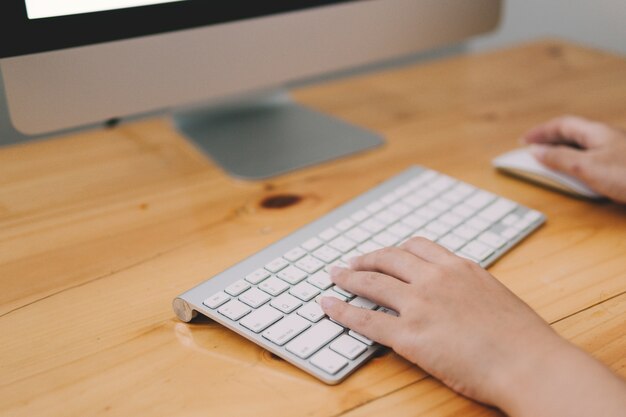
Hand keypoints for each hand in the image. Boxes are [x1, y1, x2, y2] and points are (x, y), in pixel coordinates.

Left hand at [320, 238, 625, 416]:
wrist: (530, 363)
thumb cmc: (523, 338)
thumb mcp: (496, 296)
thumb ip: (470, 287)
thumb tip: (459, 291)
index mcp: (459, 267)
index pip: (417, 247)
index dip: (395, 250)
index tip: (385, 254)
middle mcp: (435, 278)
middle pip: (389, 258)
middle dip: (366, 259)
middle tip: (352, 263)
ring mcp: (420, 304)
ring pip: (372, 282)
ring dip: (348, 278)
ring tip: (334, 277)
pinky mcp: (409, 335)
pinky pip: (365, 319)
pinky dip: (341, 310)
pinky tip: (328, 306)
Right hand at [520, 115, 625, 202]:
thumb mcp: (586, 167)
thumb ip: (560, 157)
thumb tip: (537, 150)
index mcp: (596, 132)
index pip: (562, 125)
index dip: (540, 131)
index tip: (523, 140)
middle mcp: (606, 138)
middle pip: (571, 134)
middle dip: (549, 141)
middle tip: (532, 151)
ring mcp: (616, 151)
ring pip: (581, 147)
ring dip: (562, 152)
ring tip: (548, 162)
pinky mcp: (621, 167)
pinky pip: (591, 160)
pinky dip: (576, 164)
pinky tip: (575, 174)